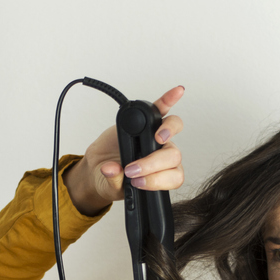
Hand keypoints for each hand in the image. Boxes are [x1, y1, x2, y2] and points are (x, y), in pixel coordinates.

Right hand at [64, 85, 185, 216]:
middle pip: (173, 155)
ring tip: (158, 137)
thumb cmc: (114, 179)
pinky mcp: (145, 121)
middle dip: (153, 164)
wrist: (101, 167)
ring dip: (168, 131)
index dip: (157, 180)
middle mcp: (164, 155)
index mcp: (162, 174)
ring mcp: (156, 137)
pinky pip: (160, 108)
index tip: (137, 182)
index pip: (173, 177)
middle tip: (132, 169)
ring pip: (172, 130)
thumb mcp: (111, 187)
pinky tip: (178, 91)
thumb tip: (111, 169)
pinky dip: (169, 99)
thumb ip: (114, 181)